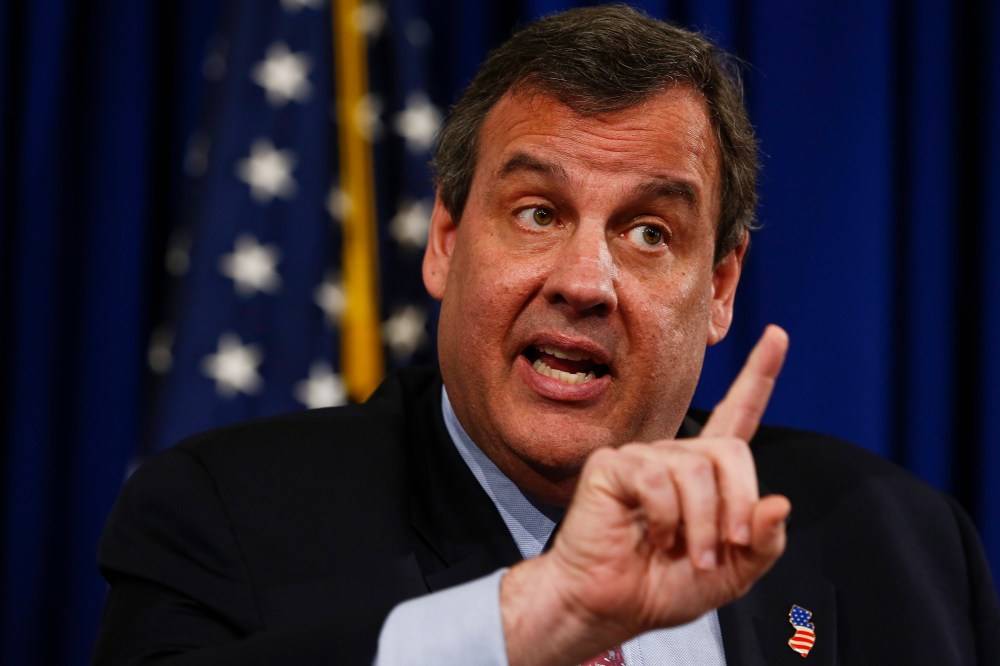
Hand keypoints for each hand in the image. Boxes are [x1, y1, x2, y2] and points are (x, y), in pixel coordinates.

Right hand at [501, 325, 791, 664]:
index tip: (777, 334)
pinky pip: (657, 479)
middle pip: (730, 452)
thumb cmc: (661, 587)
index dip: (759, 375)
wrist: (608, 607)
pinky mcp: (612, 465)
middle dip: (738, 503)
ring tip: (686, 554)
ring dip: (701, 524)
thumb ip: (762, 543)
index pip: (737, 414)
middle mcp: (675, 456)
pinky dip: (666, 517)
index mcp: (706, 475)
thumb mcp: (731, 574)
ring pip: (696, 469)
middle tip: (726, 547)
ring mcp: (642, 457)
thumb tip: (778, 504)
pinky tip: (651, 535)